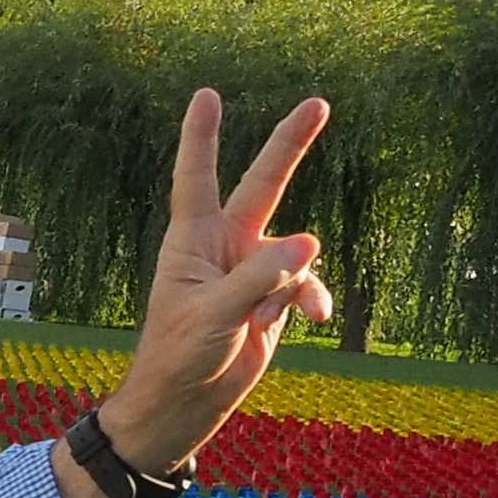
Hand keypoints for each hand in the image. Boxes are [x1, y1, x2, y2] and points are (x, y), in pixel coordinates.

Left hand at [97, 88, 335, 479]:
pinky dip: (311, 299)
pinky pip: (306, 284)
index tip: (206, 94)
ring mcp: (252, 270)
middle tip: (319, 102)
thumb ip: (260, 278)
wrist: (185, 403)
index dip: (202, 136)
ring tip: (269, 317)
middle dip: (291, 145)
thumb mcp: (214, 315)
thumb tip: (310, 242)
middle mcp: (225, 245)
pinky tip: (313, 320)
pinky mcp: (273, 297)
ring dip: (293, 283)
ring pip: (296, 252)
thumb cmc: (179, 356)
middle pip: (264, 184)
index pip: (197, 176)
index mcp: (193, 239)